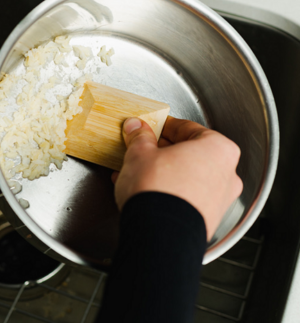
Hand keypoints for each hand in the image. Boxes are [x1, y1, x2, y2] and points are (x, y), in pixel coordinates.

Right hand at [113, 116, 242, 240]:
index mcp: (218, 149)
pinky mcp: (206, 220)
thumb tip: (136, 128)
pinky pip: (186, 197)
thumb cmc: (159, 190)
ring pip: (187, 177)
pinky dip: (168, 191)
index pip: (188, 128)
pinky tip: (144, 192)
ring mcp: (218, 201)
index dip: (165, 126)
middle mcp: (226, 175)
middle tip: (143, 150)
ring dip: (163, 172)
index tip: (152, 127)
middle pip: (190, 154)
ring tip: (138, 173)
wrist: (159, 235)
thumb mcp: (141, 153)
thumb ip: (140, 137)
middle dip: (163, 152)